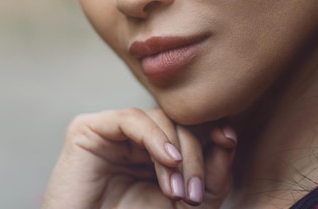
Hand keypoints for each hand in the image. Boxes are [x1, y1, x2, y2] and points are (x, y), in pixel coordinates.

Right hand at [41, 108, 236, 208]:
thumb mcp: (182, 206)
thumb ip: (210, 179)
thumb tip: (229, 141)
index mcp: (150, 151)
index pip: (185, 127)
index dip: (208, 128)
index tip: (229, 140)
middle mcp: (130, 137)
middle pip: (175, 122)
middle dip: (195, 154)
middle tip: (195, 194)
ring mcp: (109, 131)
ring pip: (157, 118)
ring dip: (178, 153)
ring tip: (178, 192)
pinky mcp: (88, 129)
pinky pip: (131, 119)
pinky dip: (156, 137)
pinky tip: (169, 161)